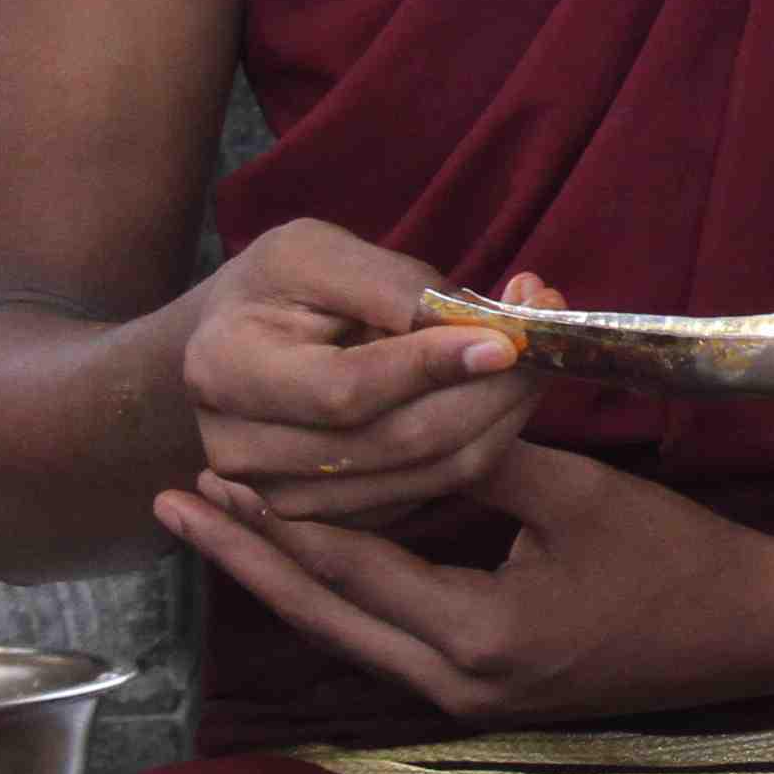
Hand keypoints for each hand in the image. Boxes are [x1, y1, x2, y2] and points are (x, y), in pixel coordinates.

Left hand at [155, 441, 773, 724]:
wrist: (750, 632)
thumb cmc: (677, 558)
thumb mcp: (581, 495)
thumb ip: (486, 459)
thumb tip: (409, 408)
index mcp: (477, 637)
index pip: (350, 571)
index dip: (278, 517)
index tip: (215, 468)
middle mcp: (456, 683)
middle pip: (321, 618)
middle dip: (244, 559)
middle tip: (170, 505)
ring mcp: (468, 697)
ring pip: (346, 636)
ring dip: (280, 580)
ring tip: (218, 529)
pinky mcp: (484, 691)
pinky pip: (384, 641)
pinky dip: (336, 596)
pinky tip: (306, 560)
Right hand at [179, 220, 543, 527]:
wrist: (233, 346)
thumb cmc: (277, 288)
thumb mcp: (314, 252)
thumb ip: (390, 284)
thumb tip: (482, 323)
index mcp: (225, 371)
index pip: (345, 391)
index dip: (431, 367)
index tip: (507, 337)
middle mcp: (244, 453)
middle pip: (399, 442)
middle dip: (492, 389)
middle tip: (548, 333)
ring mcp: (286, 500)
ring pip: (430, 473)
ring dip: (503, 413)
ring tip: (535, 352)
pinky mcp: (333, 521)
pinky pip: (434, 491)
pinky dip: (485, 439)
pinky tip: (502, 390)